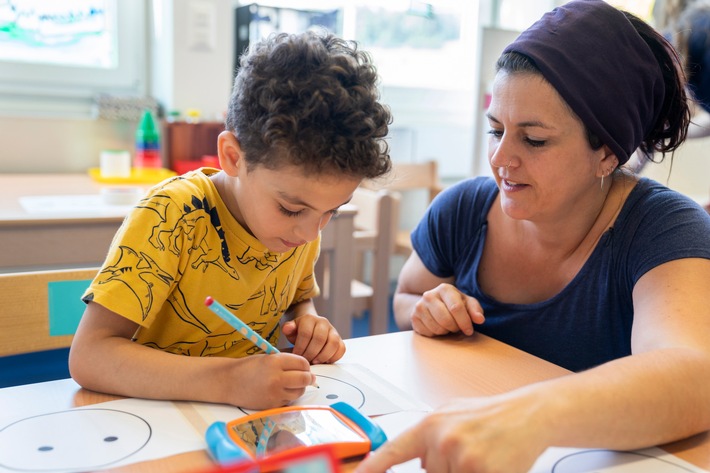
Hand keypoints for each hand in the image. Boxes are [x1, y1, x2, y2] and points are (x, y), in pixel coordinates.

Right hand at [225, 353, 315, 409]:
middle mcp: (276, 378)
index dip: (305, 365)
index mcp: (275, 362)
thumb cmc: (248, 367)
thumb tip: (306, 369)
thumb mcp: (268, 358)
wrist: (228, 382)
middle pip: (304, 378)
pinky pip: (289, 401)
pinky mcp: (272, 405)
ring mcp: (275, 393)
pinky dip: (288, 396)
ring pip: (299, 392)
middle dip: (308, 377)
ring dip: (299, 388)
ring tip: (292, 384)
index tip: (304, 367)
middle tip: (307, 377)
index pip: (302, 363)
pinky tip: (281, 391)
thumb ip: (286, 362)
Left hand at [282, 314, 345, 363]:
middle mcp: (323, 322)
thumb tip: (287, 328)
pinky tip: (324, 361)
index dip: (300, 347)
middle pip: (320, 339)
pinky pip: (341, 349)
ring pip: (333, 343)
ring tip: (315, 362)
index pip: (306, 333)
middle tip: (305, 361)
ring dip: (323, 356)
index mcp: (309, 318)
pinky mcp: (340, 339)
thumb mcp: (291, 329)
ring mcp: (333, 331)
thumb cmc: (299, 332)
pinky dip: (334, 357)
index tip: (296, 356)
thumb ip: (288, 328)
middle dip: (311, 353)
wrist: (311, 328)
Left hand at [355, 396, 546, 472]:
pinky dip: (477, 472)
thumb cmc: (489, 415)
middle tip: (466, 449)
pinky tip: (489, 462)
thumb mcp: (450, 415)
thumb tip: (415, 459)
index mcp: (429, 425)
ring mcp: (462, 460)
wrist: (527, 414)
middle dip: (444, 467)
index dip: (372, 468)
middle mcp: (442, 442)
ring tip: (480, 454)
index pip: (392, 453)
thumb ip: (427, 437)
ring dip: (462, 471)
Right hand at [411, 283, 484, 336]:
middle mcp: (429, 295)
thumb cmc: (453, 304)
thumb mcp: (466, 303)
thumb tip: (479, 319)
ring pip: (437, 328)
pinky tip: (437, 327)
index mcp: (445, 288)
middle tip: (456, 327)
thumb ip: (475, 310)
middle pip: (446, 320)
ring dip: (445, 331)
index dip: (465, 322)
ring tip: (446, 325)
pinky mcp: (413, 317)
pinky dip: (435, 334)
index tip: (469, 330)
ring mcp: (419, 306)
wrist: (430, 304)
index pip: (456, 308)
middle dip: (455, 328)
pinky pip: (428, 333)